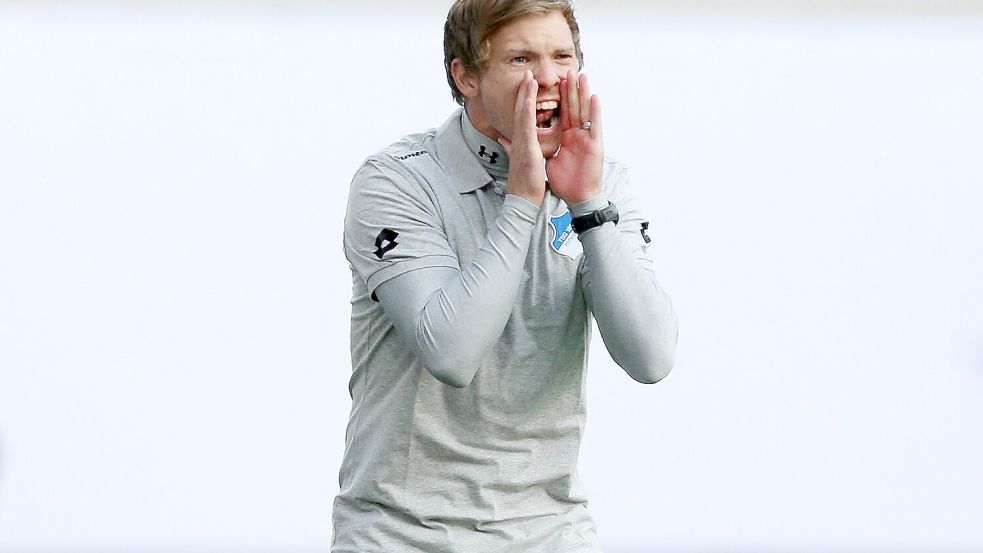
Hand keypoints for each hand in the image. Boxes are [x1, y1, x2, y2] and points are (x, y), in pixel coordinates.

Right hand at [497, 71, 546, 206]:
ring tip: (529, 77)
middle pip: (520, 109)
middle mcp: (518, 138)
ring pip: (522, 113)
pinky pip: (526, 125)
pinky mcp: (525, 147)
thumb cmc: (523, 182)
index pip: (521, 115)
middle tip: (527, 72)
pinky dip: (527, 111)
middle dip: (524, 90)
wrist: (522, 198)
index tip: (527, 84)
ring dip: (525, 94)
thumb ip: (510, 147)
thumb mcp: (518, 160)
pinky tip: (529, 99)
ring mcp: (520, 141)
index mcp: (519, 140)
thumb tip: (503, 139)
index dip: (523, 99)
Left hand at [546, 70, 603, 204]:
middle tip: (568, 70)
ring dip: (583, 93)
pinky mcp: (595, 145)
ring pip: (584, 110)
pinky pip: (595, 125)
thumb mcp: (546, 160)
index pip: (560, 112)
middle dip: (570, 88)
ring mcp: (586, 138)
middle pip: (572, 107)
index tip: (552, 81)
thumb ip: (535, 147)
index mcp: (564, 136)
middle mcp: (576, 134)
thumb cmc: (564, 181)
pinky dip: (595, 111)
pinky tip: (594, 96)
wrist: (576, 197)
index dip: (556, 97)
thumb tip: (519, 139)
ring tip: (581, 75)